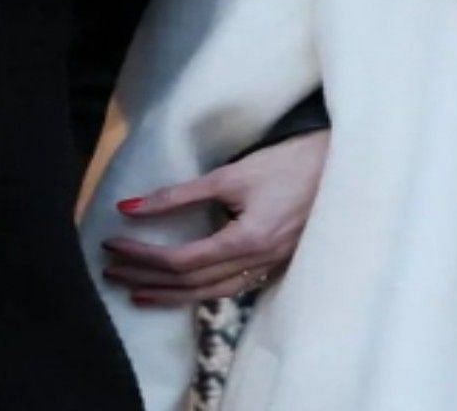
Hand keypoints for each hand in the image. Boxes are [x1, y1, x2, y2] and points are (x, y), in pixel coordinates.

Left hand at [100, 130, 329, 305]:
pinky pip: (232, 288)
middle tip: (111, 269)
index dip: (143, 255)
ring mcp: (271, 267)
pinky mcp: (276, 263)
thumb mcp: (233, 173)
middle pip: (192, 283)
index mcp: (249, 240)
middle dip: (148, 277)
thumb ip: (181, 194)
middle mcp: (260, 262)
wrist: (345, 166)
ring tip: (139, 291)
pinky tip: (185, 289)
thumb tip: (130, 207)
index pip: (182, 260)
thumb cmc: (292, 162)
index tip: (113, 244)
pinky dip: (201, 291)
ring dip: (171, 294)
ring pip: (212, 294)